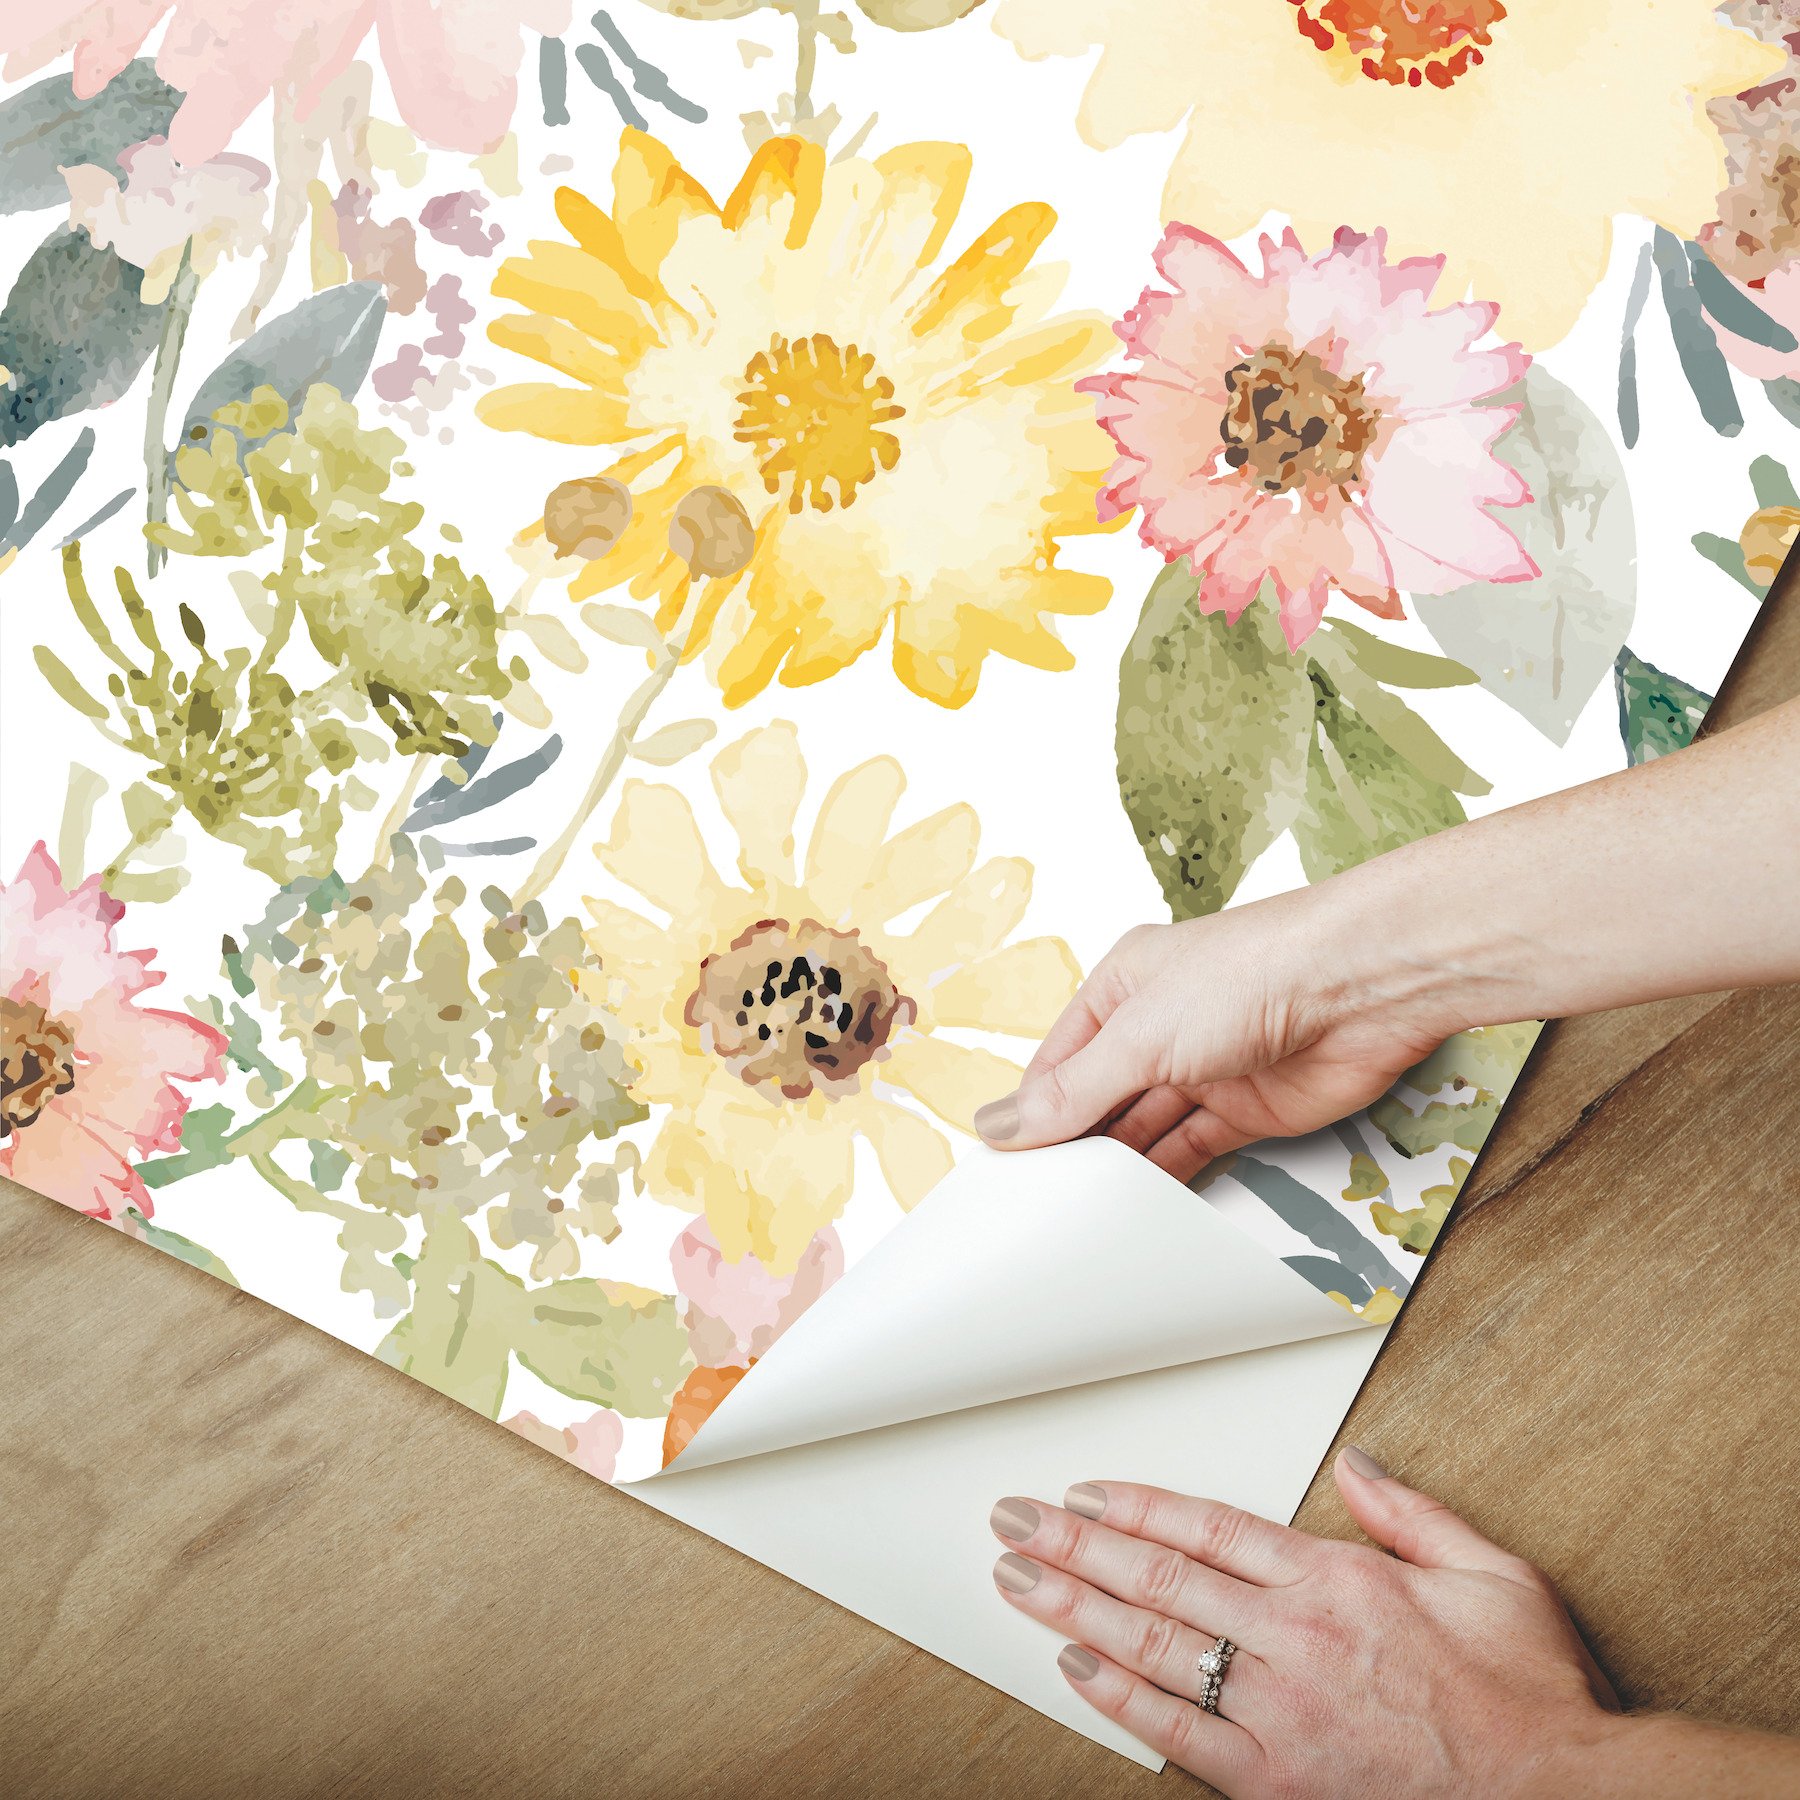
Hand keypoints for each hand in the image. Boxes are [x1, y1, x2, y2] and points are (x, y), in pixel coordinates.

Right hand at [974, 888, 1463, 1181]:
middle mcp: (1161, 1026)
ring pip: (1146, 1129)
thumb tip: (999, 1124)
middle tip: (1035, 1200)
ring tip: (1076, 1214)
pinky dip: (1167, 1179)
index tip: (1001, 1165)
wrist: (1363, 987)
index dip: (1031, 1111)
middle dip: (1073, 1144)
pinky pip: (1194, 1150)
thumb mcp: (1139, 1035)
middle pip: (1101, 1098)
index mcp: (1123, 987)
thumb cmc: (1252, 973)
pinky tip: (1137, 1208)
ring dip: (1118, 1167)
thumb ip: (1073, 1091)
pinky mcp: (1250, 1110)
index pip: (1059, 1061)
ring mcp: (1206, 1069)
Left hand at [988, 1449, 1621, 1797]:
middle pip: (1160, 1579)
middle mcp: (1296, 1640)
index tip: (1083, 1493)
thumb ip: (1410, 1512)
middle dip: (1074, 1547)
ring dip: (1073, 1610)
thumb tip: (1355, 1464)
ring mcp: (1282, 1714)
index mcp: (1337, 1581)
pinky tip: (1075, 1669)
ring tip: (1017, 1581)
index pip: (1208, 1527)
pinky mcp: (1280, 1783)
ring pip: (1153, 1648)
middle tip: (1013, 1523)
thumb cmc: (1530, 1695)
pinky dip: (1121, 1701)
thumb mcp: (1491, 1573)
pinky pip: (1179, 1736)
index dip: (1135, 1507)